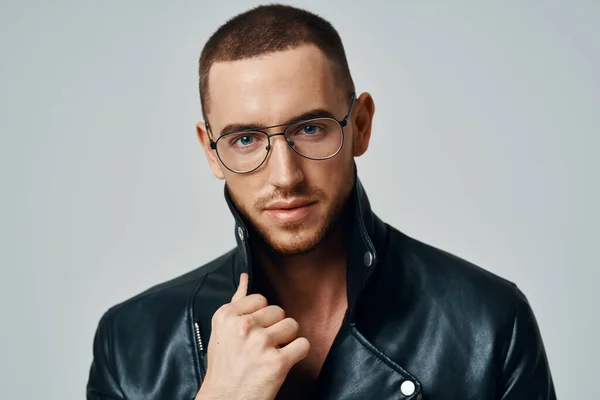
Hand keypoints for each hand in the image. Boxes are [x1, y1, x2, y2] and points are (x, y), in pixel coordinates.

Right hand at [195, 273, 309, 399]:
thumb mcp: (222, 331)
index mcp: (227, 315)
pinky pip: (303, 345)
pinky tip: (284, 361)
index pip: (260, 299)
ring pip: (292, 325)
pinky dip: (298, 354)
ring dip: (287, 340)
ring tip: (271, 353)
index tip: (253, 331)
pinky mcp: (277, 361)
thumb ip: (236, 302)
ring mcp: (261, 343)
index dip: (261, 317)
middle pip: (278, 311)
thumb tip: (245, 277)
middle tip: (261, 346)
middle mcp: (243, 326)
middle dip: (275, 328)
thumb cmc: (224, 368)